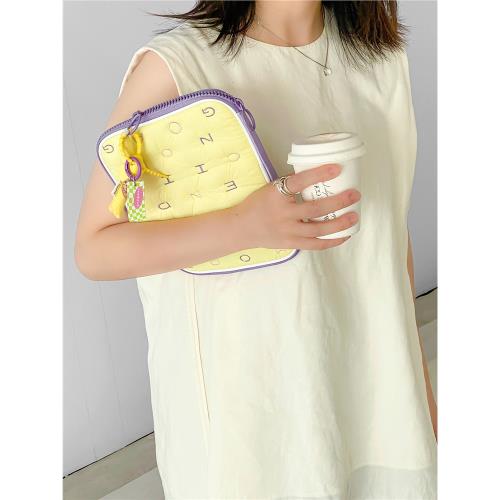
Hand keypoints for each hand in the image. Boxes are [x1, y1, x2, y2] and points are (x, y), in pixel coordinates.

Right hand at [230, 163, 361, 249]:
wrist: (241, 228)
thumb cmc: (257, 205)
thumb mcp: (270, 189)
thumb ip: (290, 186)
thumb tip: (319, 178)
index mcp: (276, 195)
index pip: (299, 182)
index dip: (319, 174)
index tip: (337, 168)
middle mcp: (282, 214)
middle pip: (315, 209)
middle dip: (338, 201)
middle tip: (354, 194)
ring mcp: (287, 231)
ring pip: (318, 229)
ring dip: (339, 223)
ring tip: (354, 216)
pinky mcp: (290, 243)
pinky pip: (314, 244)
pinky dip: (331, 241)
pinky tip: (344, 235)